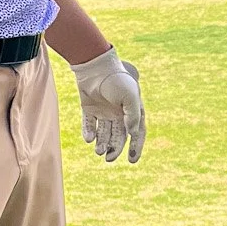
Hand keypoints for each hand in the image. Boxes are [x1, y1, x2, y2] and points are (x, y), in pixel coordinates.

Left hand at [71, 46, 144, 162]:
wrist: (95, 65)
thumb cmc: (117, 80)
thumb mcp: (130, 97)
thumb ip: (133, 116)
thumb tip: (132, 134)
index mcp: (133, 110)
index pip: (137, 132)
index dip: (136, 147)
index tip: (132, 160)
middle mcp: (119, 113)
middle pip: (119, 137)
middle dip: (115, 149)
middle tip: (108, 158)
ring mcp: (104, 111)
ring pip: (104, 133)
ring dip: (102, 144)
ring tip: (98, 151)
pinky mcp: (90, 109)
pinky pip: (90, 125)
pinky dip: (89, 133)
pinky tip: (89, 139)